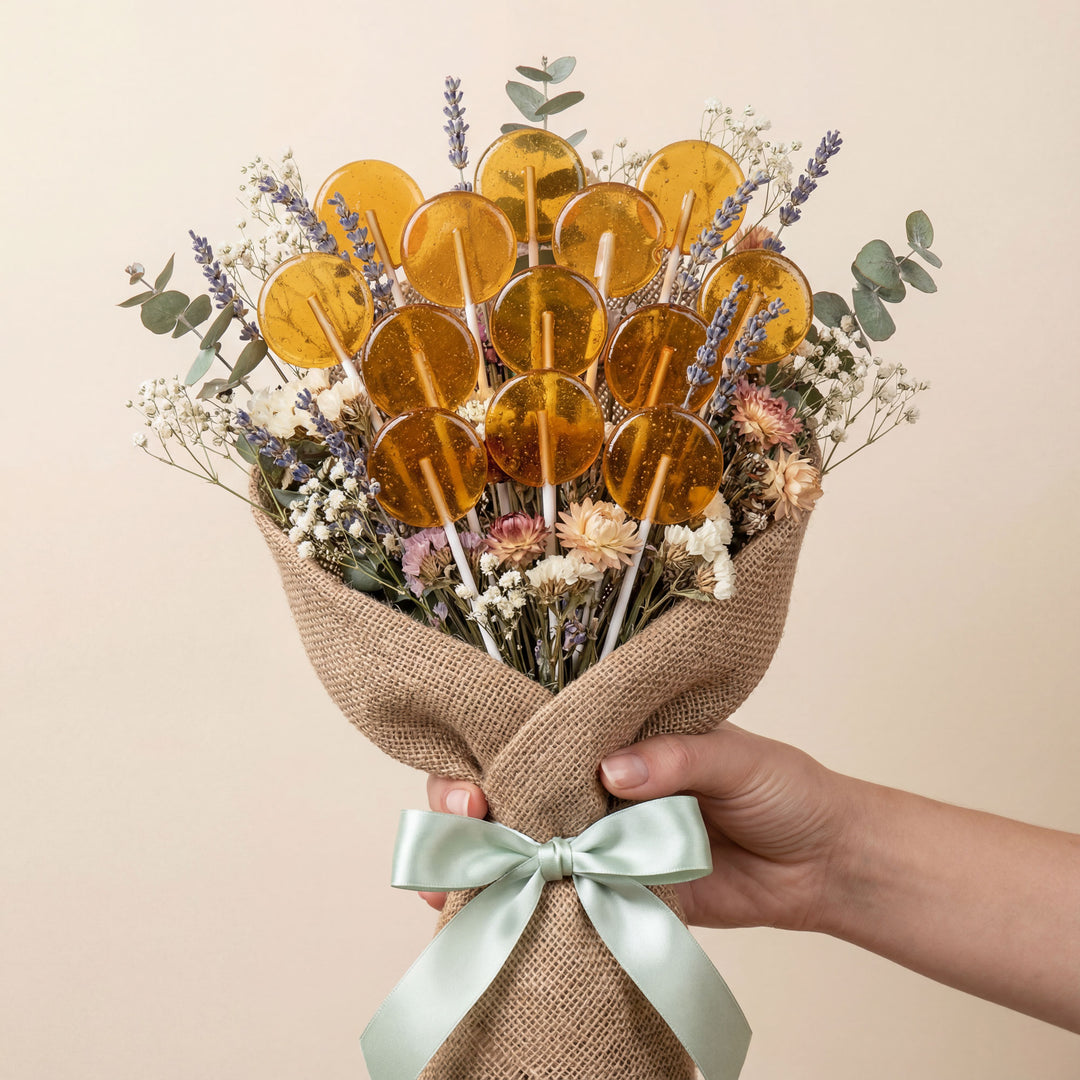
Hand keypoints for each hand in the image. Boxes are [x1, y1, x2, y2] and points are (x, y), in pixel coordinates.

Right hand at [423, 724, 855, 930]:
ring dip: (489, 860)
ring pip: (533, 843)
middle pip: (519, 785)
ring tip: (453, 883)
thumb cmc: (787, 789)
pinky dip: (532, 909)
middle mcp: (602, 783)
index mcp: (623, 733)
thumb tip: (612, 772)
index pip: (545, 727)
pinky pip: (570, 900)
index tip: (478, 769)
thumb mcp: (738, 757)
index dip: (499, 740)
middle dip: (476, 802)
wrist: (827, 865)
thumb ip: (677, 758)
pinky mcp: (623, 891)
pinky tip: (490, 917)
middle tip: (467, 816)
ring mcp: (607, 839)